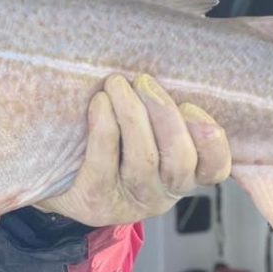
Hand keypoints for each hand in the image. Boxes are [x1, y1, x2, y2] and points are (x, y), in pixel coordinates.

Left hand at [34, 74, 230, 225]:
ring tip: (117, 83)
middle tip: (144, 80)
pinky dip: (104, 127)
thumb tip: (174, 71)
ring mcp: (130, 201)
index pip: (215, 168)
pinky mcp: (96, 200)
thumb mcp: (145, 131)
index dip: (212, 141)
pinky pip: (104, 162)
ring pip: (143, 159)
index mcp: (183, 175)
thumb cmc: (110, 142)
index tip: (191, 107)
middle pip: (180, 159)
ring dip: (132, 114)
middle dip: (165, 115)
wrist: (57, 177)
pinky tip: (100, 102)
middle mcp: (162, 193)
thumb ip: (164, 113)